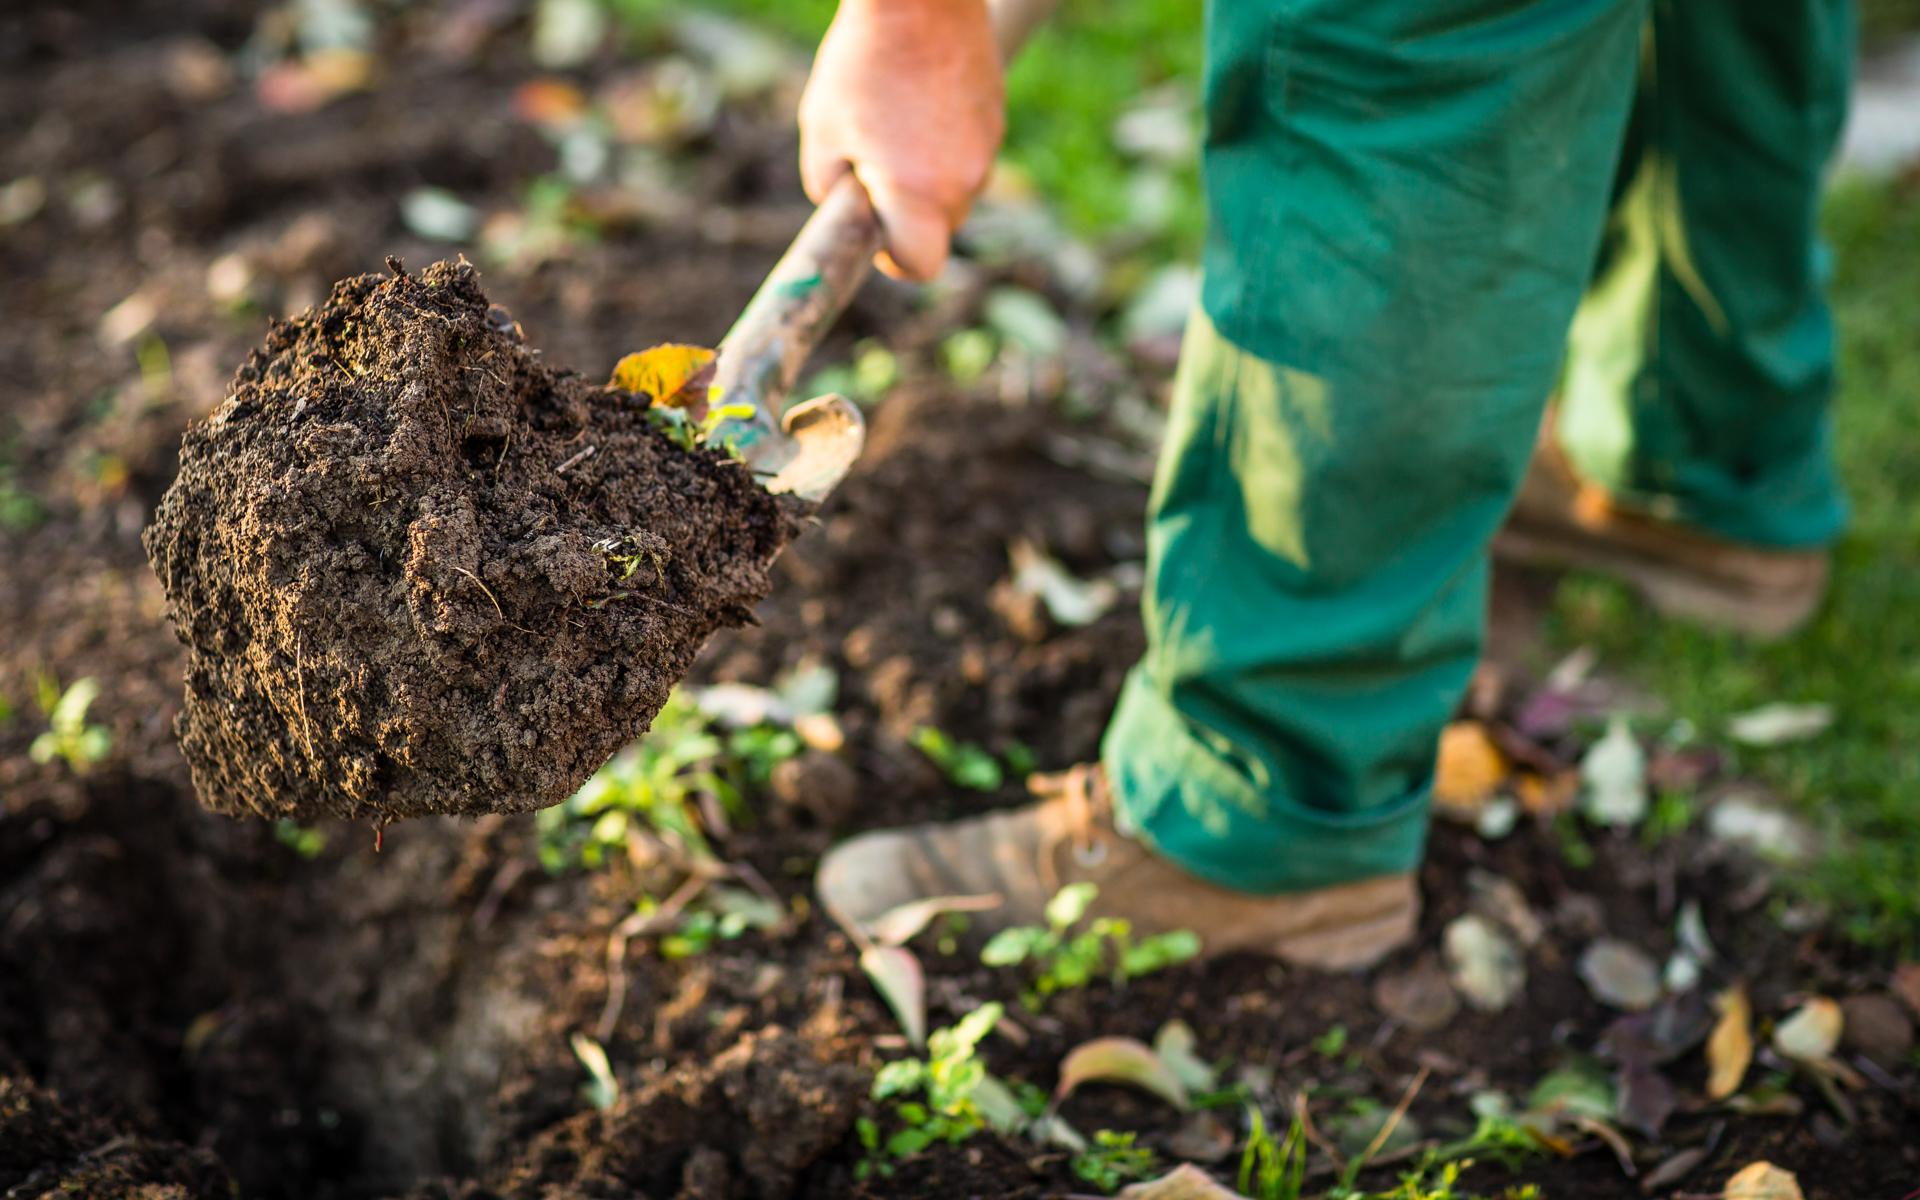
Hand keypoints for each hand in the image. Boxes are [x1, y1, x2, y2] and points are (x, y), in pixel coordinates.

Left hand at [798, 0, 1004, 280]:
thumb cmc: (862, 62)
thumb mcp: (821, 132)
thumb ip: (831, 190)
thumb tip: (849, 210)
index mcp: (919, 194)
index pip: (921, 266)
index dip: (894, 260)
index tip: (876, 234)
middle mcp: (963, 180)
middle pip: (939, 230)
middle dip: (907, 214)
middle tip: (871, 166)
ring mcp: (987, 148)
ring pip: (954, 190)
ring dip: (925, 176)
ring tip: (893, 122)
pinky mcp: (995, 117)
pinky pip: (967, 153)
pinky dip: (943, 143)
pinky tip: (918, 100)